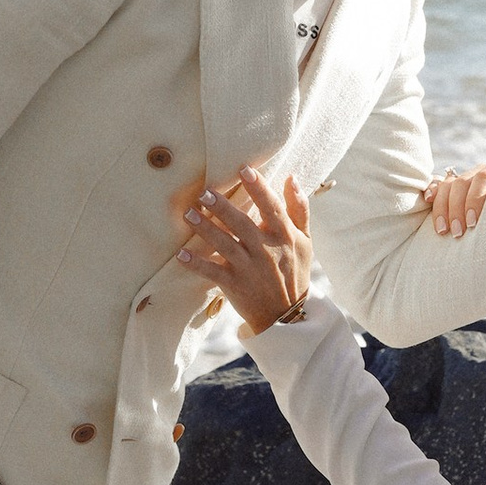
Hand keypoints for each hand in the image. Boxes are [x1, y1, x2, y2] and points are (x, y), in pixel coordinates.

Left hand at [180, 168, 312, 333]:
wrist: (287, 314)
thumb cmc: (294, 271)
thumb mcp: (305, 240)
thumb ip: (299, 209)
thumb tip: (291, 178)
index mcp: (285, 236)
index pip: (271, 207)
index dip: (259, 188)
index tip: (244, 170)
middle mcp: (266, 250)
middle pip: (242, 224)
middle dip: (223, 207)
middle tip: (204, 192)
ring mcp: (249, 269)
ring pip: (225, 245)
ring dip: (206, 229)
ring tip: (189, 214)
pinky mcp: (234, 285)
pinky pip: (212, 273)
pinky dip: (196, 265)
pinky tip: (181, 255)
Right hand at [419, 158, 485, 236]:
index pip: (484, 177)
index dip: (475, 199)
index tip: (472, 224)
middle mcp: (484, 170)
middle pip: (463, 182)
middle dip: (456, 209)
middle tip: (457, 233)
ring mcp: (468, 176)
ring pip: (448, 184)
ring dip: (442, 208)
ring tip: (443, 231)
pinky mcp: (454, 184)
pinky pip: (438, 182)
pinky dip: (432, 191)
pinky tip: (428, 201)